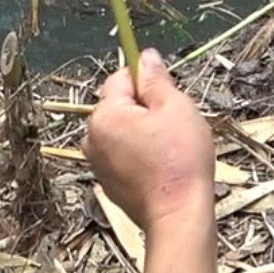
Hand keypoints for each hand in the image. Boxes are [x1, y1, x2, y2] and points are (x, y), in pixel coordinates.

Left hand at [85, 49, 215, 234]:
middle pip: (120, 105)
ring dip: (145, 132)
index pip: (121, 77)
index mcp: (105, 115)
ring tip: (170, 148)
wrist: (178, 216)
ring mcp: (98, 163)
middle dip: (147, 108)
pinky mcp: (110, 183)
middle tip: (174, 124)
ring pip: (124, 130)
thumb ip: (156, 79)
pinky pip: (125, 155)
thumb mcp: (175, 107)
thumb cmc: (180, 160)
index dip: (148, 82)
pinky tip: (163, 166)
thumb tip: (145, 56)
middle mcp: (93, 138)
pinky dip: (142, 154)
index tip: (169, 97)